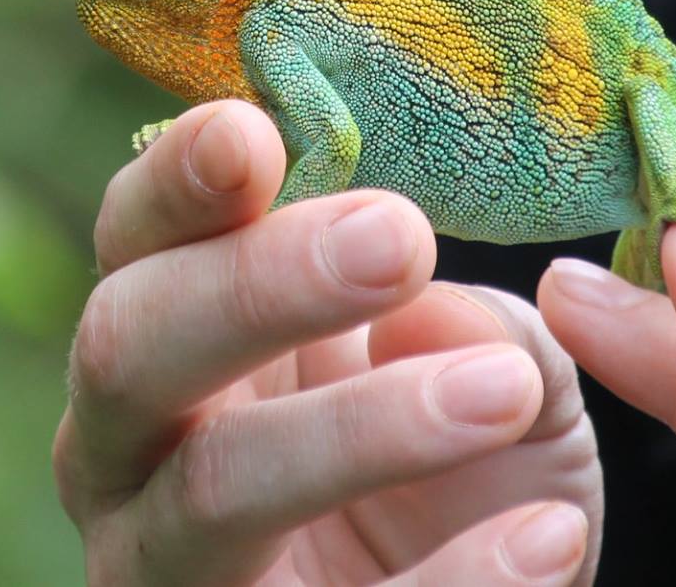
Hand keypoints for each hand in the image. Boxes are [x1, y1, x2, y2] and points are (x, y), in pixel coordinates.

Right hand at [55, 100, 603, 585]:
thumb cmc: (453, 469)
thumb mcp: (492, 368)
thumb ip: (475, 325)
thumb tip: (431, 308)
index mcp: (167, 335)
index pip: (134, 239)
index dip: (176, 181)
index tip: (253, 133)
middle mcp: (126, 450)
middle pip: (128, 348)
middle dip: (254, 284)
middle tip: (398, 237)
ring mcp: (163, 571)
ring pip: (213, 492)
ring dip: (358, 429)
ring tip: (501, 387)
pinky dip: (454, 584)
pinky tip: (550, 534)